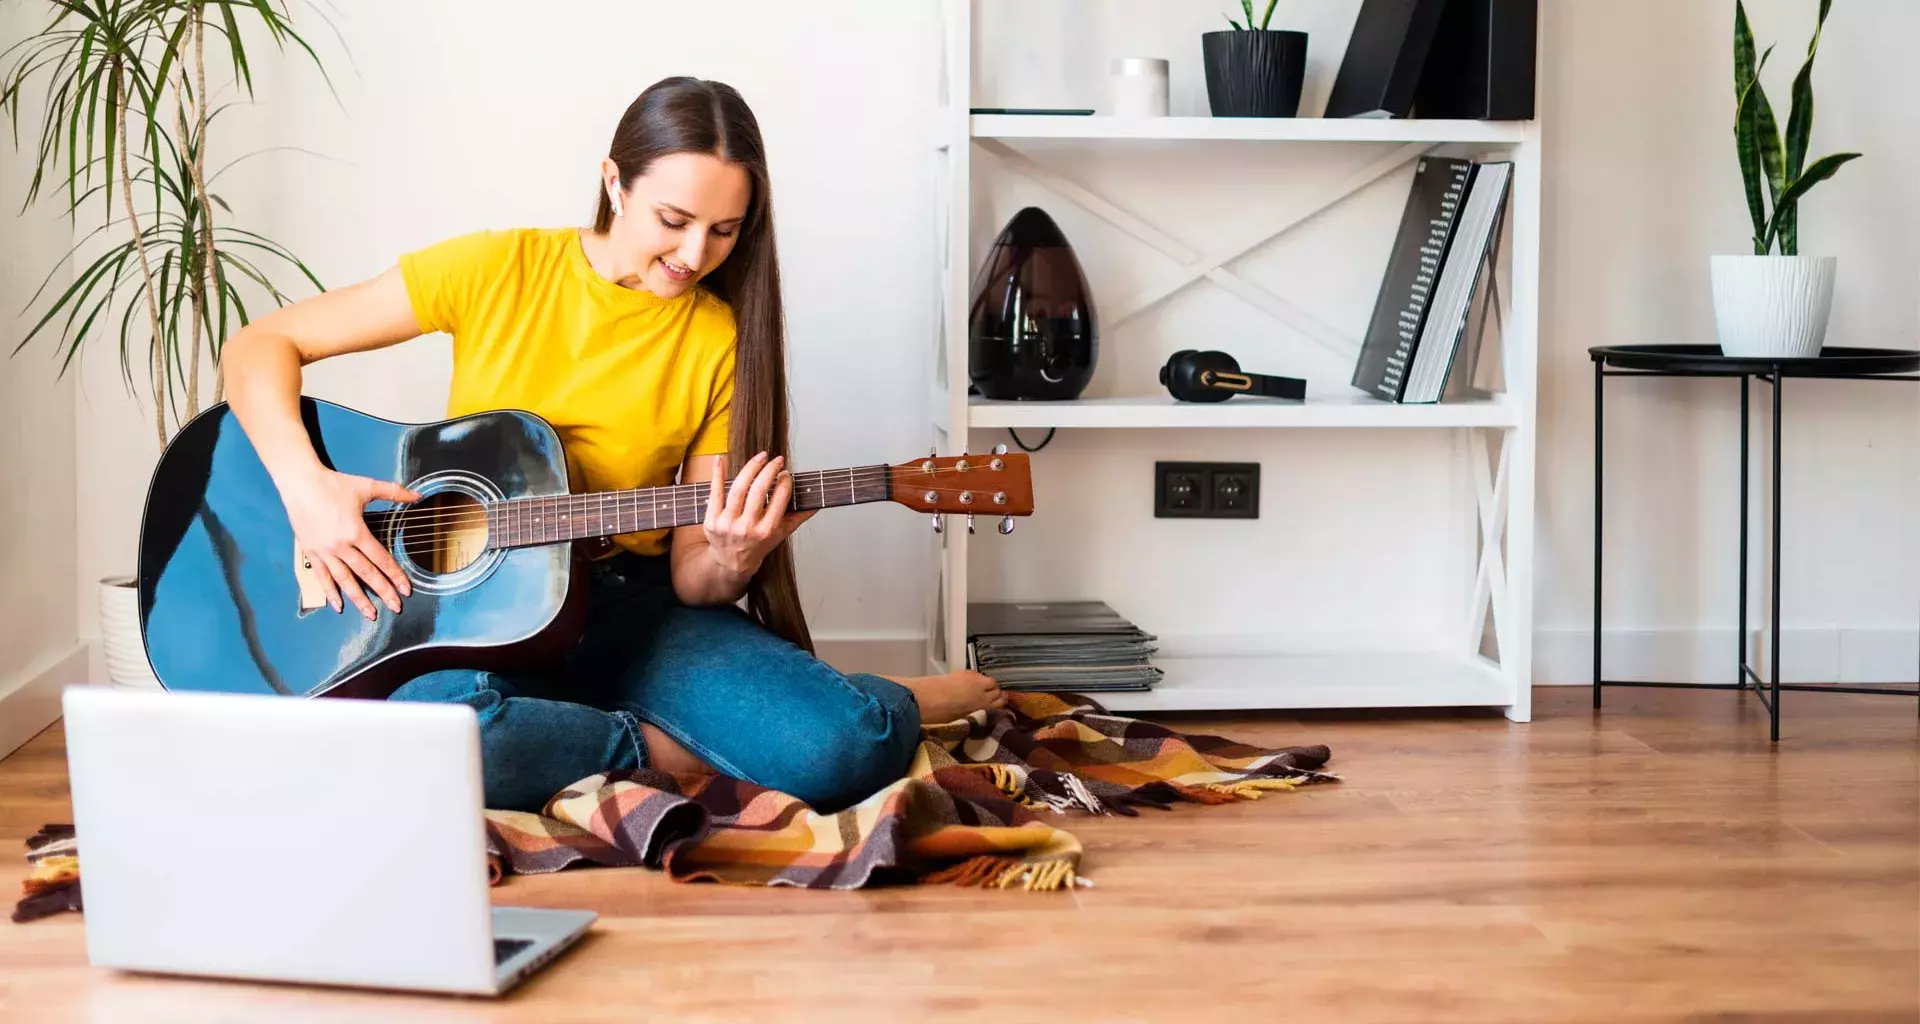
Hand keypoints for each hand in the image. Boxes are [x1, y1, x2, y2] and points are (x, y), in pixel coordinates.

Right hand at [278, 465, 420, 619]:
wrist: (299, 483)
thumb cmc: (333, 484)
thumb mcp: (366, 486)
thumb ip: (394, 492)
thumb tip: (417, 495)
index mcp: (356, 532)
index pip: (381, 559)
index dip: (395, 575)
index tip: (406, 589)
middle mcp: (340, 546)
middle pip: (366, 574)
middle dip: (383, 592)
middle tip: (396, 607)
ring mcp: (324, 551)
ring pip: (344, 580)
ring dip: (358, 599)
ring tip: (371, 614)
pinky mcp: (310, 552)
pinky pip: (322, 577)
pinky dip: (330, 592)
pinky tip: (339, 605)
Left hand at [702, 453, 815, 581]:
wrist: (731, 563)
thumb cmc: (758, 546)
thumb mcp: (781, 535)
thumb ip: (798, 518)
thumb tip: (817, 503)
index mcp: (767, 531)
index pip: (779, 500)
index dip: (784, 483)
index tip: (786, 474)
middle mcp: (747, 528)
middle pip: (758, 491)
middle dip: (769, 471)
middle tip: (776, 460)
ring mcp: (727, 524)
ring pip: (738, 489)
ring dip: (750, 468)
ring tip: (761, 457)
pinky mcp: (711, 520)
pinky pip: (715, 492)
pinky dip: (717, 474)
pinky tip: (721, 459)